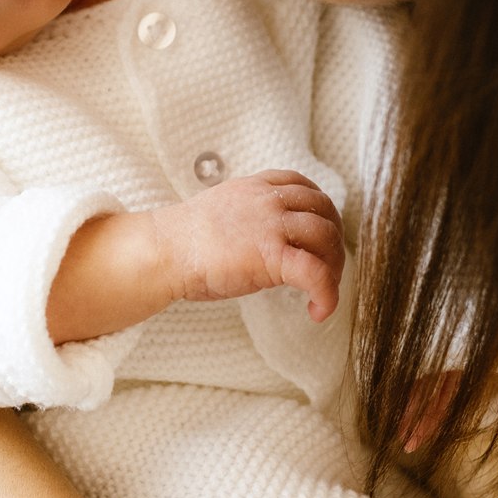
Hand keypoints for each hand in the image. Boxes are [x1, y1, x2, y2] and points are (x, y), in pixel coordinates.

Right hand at [151, 169, 344, 320]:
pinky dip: (327, 294)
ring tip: (322, 291)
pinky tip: (319, 310)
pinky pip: (316, 273)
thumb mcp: (222, 211)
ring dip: (334, 267)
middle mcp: (268, 201)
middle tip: (326, 269)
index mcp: (255, 188)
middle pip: (324, 211)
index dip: (321, 210)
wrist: (163, 251)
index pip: (304, 186)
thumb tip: (264, 242)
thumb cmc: (184, 241)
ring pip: (327, 237)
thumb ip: (249, 217)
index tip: (318, 234)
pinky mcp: (271, 256)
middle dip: (333, 241)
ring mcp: (271, 226)